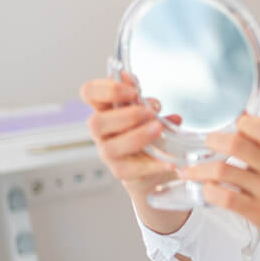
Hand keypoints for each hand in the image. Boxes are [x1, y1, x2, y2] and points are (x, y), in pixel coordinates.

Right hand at [79, 74, 180, 189]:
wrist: (155, 160)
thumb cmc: (147, 129)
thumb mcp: (149, 112)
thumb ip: (147, 103)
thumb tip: (149, 99)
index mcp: (105, 109)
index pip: (90, 93)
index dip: (106, 89)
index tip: (133, 90)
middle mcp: (102, 132)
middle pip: (96, 123)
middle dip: (124, 115)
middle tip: (150, 113)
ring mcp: (108, 153)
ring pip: (110, 148)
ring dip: (136, 136)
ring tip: (158, 129)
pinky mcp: (121, 171)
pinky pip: (132, 170)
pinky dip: (152, 165)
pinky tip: (169, 161)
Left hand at [182, 114, 259, 257]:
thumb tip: (241, 116)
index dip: (242, 123)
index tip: (230, 126)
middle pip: (236, 145)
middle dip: (212, 141)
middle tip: (204, 143)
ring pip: (224, 172)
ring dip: (200, 169)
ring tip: (189, 169)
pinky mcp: (258, 212)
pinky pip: (226, 198)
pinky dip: (209, 191)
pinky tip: (205, 189)